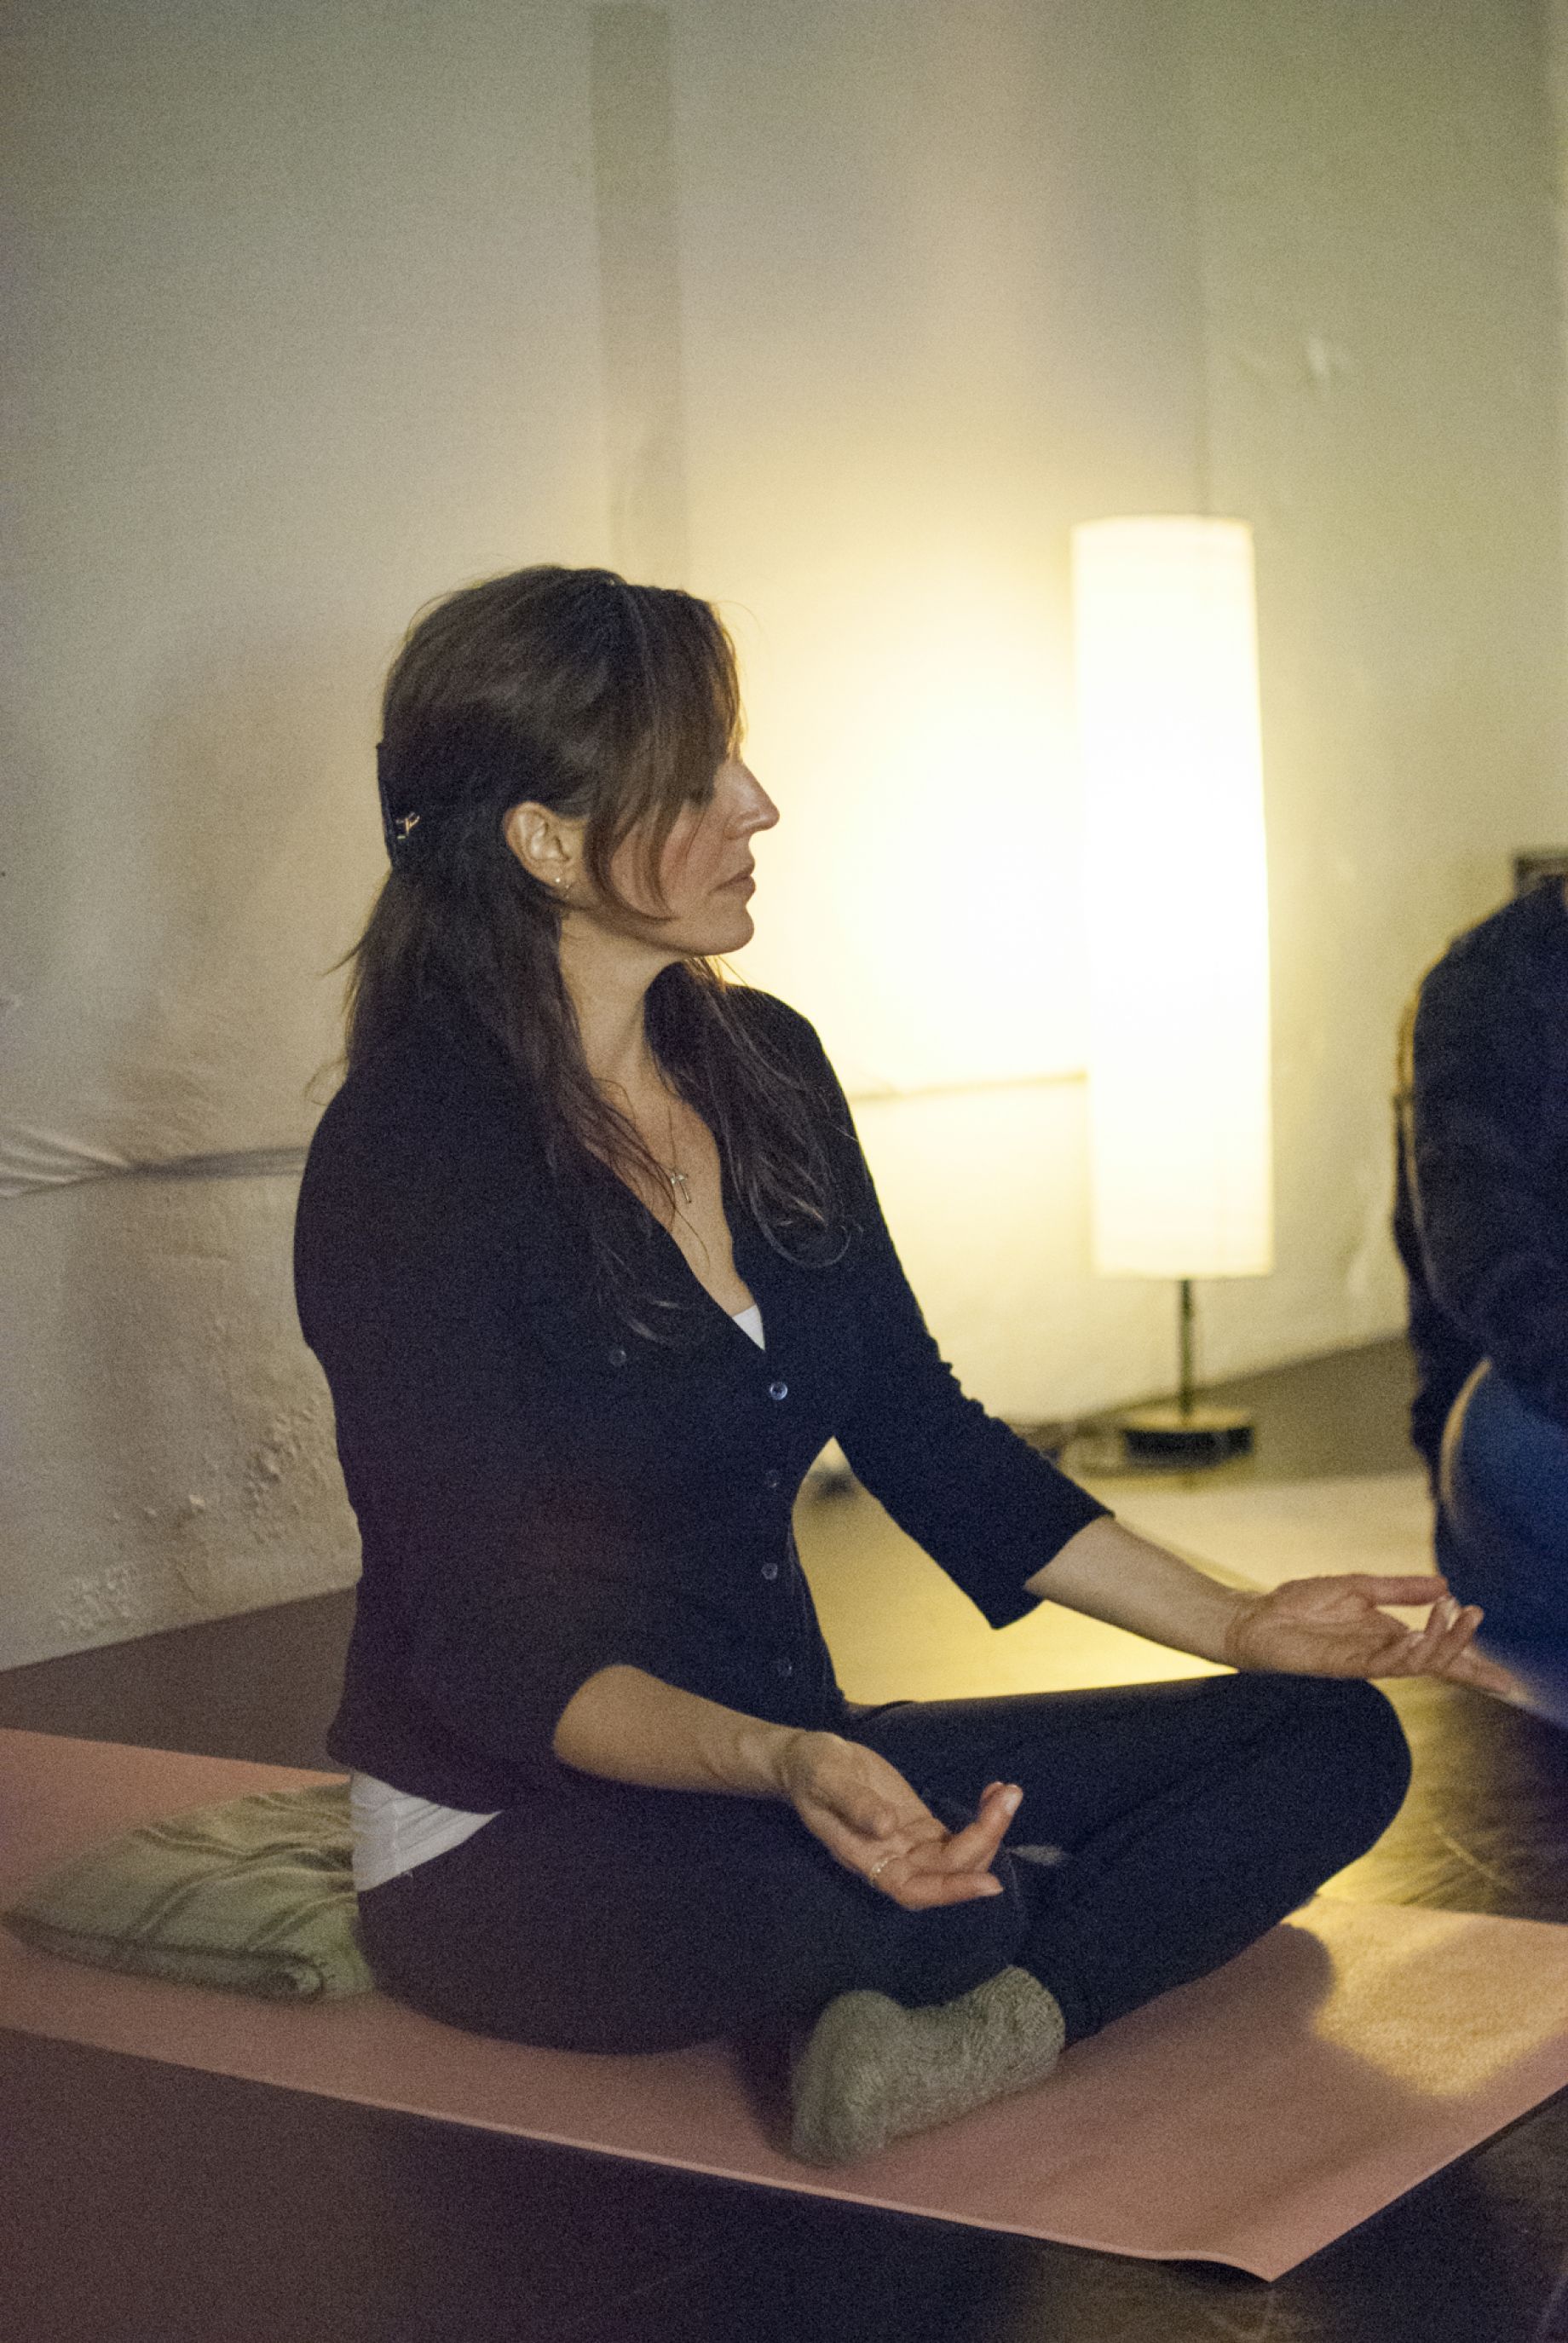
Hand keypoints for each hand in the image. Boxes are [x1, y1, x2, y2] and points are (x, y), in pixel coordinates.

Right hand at [772, 1730, 1021, 1908]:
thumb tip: (889, 1829)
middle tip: (1008, 1799)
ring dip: (989, 1828)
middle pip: (947, 1871)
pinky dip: (981, 1816)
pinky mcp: (919, 1826)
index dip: (952, 1890)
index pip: (914, 1890)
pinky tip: (995, 1790)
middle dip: (984, 1841)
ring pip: (959, 1854)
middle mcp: (892, 1861)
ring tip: (1008, 1793)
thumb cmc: (812, 1771)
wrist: (808, 1759)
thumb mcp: (827, 1781)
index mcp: (866, 1860)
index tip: (989, 1882)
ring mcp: (909, 1845)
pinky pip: (957, 1834)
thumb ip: (856, 1806)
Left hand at [1222, 1574, 1520, 1697]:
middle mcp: (1383, 1652)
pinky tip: (1422, 1634)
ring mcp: (1366, 1661)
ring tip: (1456, 1614)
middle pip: (1437, 1661)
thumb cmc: (1299, 1605)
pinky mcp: (1345, 1665)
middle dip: (1466, 1653)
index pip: (1438, 1652)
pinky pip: (1386, 1663)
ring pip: (1418, 1662)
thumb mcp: (1358, 1587)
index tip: (1505, 1679)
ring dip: (1442, 1641)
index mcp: (1388, 1635)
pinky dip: (1409, 1650)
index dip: (1471, 1661)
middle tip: (1481, 1627)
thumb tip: (1444, 1584)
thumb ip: (1400, 1588)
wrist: (1255, 1618)